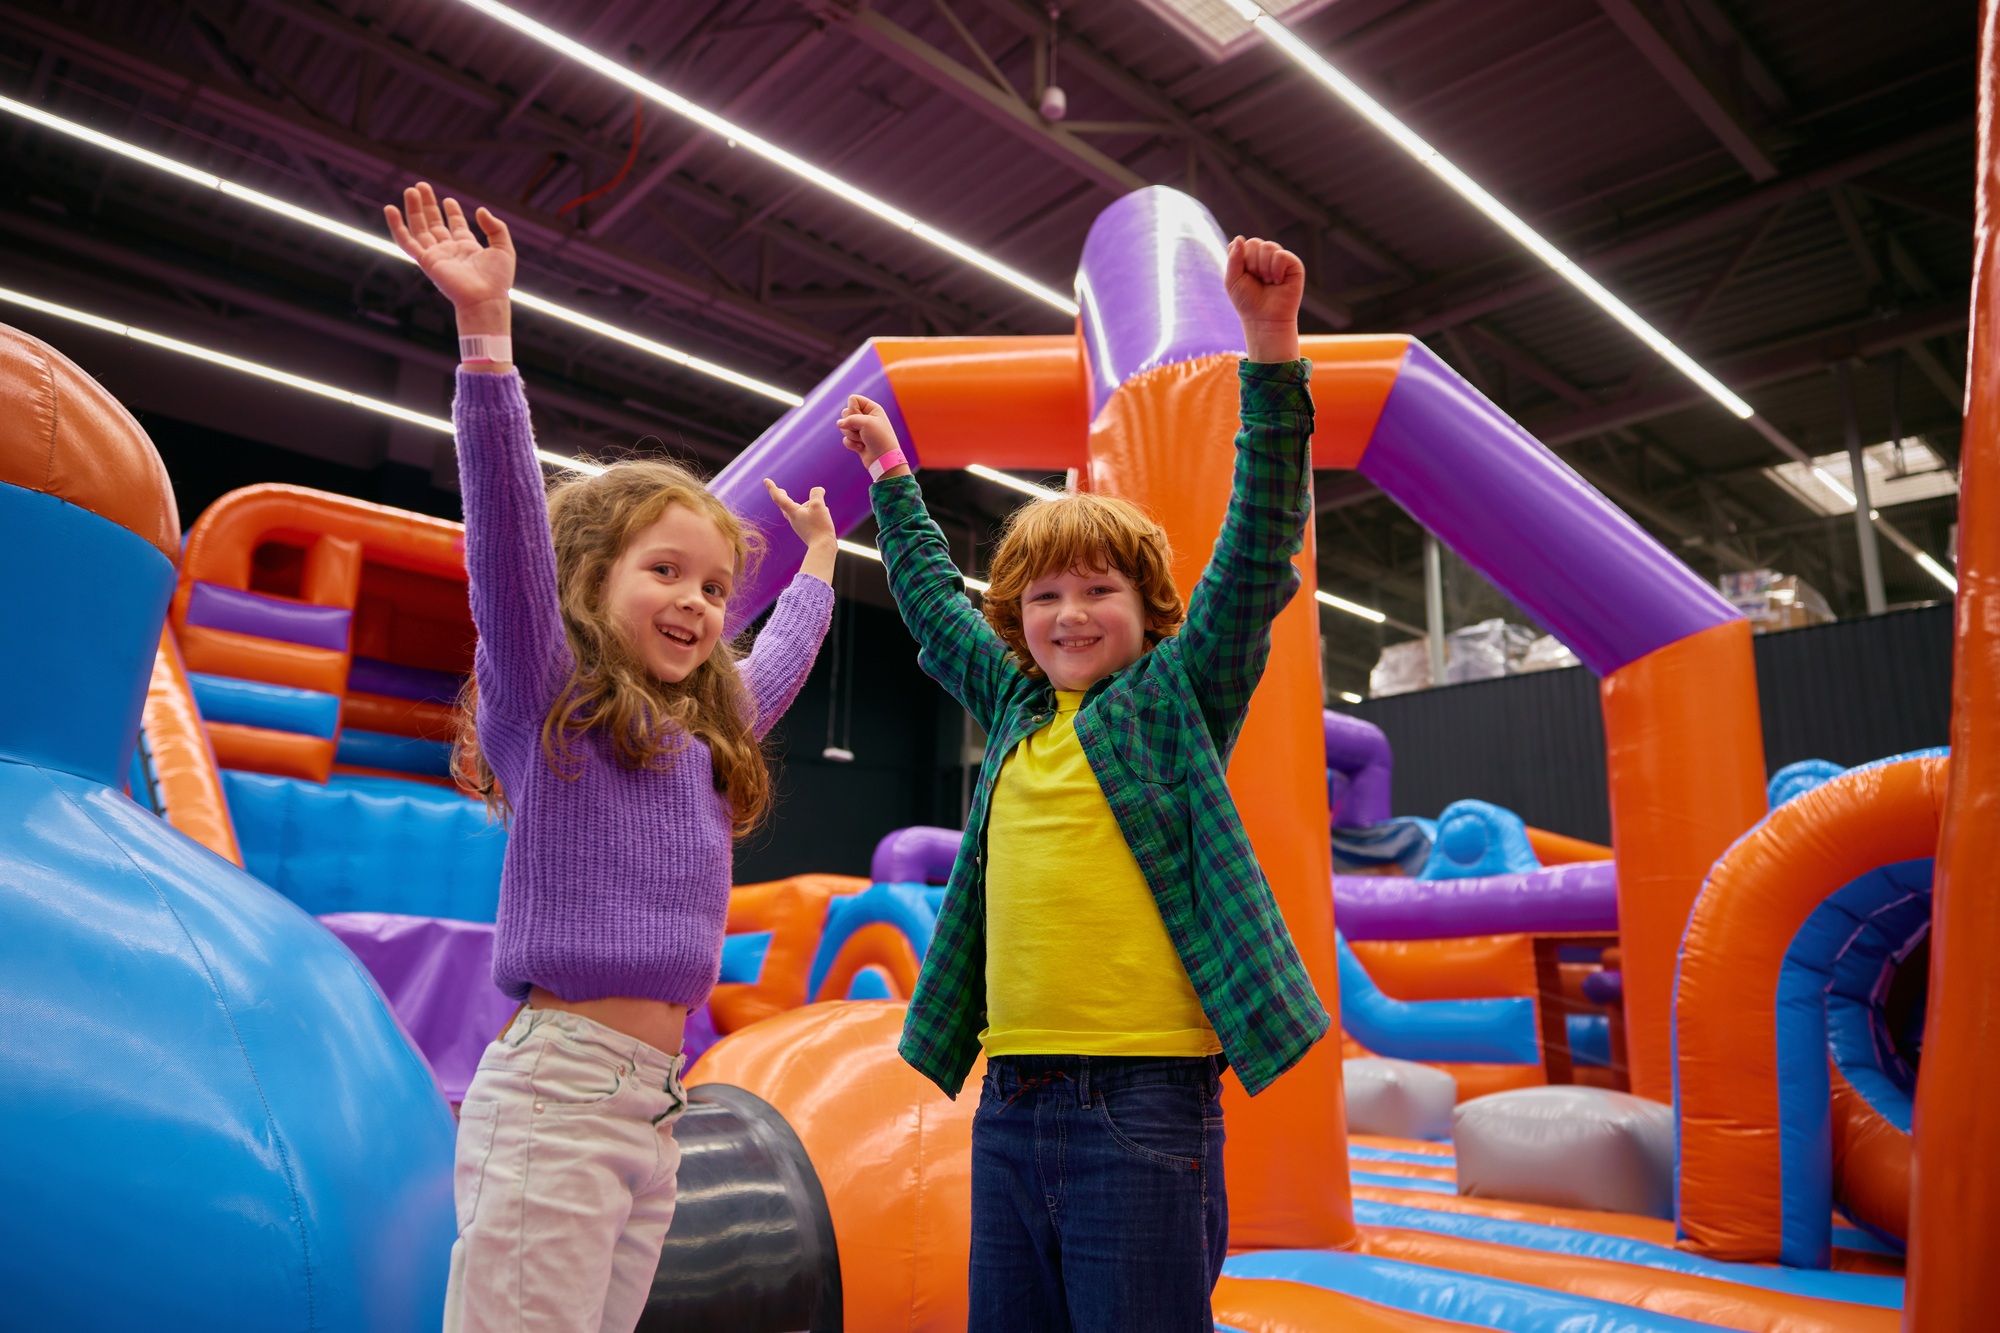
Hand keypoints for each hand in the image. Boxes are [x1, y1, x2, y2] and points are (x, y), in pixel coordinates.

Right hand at [384, 182, 514, 336]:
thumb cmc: (497, 279)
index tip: (448, 200)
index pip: (456, 226)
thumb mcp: (503, 248)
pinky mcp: (426, 261)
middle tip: (421, 186)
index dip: (452, 212)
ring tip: (411, 190)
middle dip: (428, 205)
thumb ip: (496, 227)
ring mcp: (436, 255)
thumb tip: (481, 210)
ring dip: (414, 210)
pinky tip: (390, 210)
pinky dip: (396, 226)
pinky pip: (406, 242)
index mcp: (468, 248)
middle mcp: (450, 251)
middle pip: (434, 224)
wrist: (486, 299)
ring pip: (420, 229)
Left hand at [764, 478, 835, 547]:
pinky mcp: (808, 531)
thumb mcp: (818, 506)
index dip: (772, 487)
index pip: (778, 497)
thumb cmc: (819, 527)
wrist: (823, 548)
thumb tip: (818, 490)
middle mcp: (794, 519)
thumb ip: (816, 494)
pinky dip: (815, 512)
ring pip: (802, 510)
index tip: (765, 480)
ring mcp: (801, 526)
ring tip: (822, 504)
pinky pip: (810, 517)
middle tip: (781, 490)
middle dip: (783, 496)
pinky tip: (825, 512)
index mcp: (793, 512)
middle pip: (785, 505)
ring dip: (809, 504)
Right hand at [838, 394, 905, 473]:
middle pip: (845, 413)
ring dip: (852, 435)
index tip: (863, 419)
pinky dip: (852, 444)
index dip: (853, 409)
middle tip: (862, 430)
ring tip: (863, 440)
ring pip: (843, 426)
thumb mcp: (866, 423)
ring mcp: (861, 429)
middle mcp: (866, 417)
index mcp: (872, 408)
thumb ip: (849, 419)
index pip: (853, 399)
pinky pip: (845, 438)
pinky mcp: (856, 440)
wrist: (883, 460)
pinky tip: (861, 448)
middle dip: (851, 423)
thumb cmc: (879, 438)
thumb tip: (839, 423)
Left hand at [1224, 235, 1303, 363]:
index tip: (1243, 275)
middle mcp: (1264, 256)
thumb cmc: (1248, 302)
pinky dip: (1275, 270)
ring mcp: (1279, 259)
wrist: (1265, 319)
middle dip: (1251, 264)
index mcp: (1249, 258)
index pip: (1241, 244)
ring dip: (1263, 269)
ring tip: (1268, 282)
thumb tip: (1239, 238)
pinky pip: (1280, 255)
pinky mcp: (1293, 264)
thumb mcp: (1232, 280)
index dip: (1239, 259)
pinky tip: (1278, 282)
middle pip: (1253, 243)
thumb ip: (1233, 258)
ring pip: (1267, 247)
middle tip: (1257, 280)